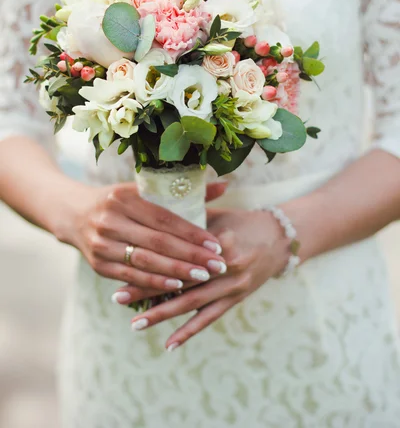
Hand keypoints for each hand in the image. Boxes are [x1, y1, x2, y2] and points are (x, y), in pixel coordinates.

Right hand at [59, 181, 227, 294]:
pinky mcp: (98, 264)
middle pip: (158, 242)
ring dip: (176, 273)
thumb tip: (224, 186)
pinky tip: (176, 287)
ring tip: (203, 278)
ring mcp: (102, 243)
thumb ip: (184, 193)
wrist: (73, 214)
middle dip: (191, 256)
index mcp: (125, 197)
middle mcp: (111, 219)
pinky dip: (154, 283)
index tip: (216, 244)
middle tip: (218, 266)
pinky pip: (130, 277)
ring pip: (145, 262)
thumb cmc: (118, 200)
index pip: (165, 219)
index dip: (192, 233)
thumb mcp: (143, 190)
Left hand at [128, 207, 290, 347]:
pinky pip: (209, 318)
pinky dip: (189, 332)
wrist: (281, 239)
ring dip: (162, 315)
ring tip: (135, 324)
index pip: (178, 252)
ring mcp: (233, 286)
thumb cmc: (243, 221)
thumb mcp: (218, 215)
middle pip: (180, 280)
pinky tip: (169, 344)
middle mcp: (226, 267)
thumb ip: (188, 221)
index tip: (123, 263)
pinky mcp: (236, 299)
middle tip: (118, 297)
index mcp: (219, 241)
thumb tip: (152, 220)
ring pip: (192, 304)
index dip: (151, 259)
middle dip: (147, 289)